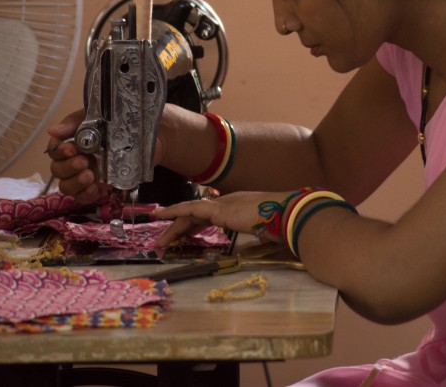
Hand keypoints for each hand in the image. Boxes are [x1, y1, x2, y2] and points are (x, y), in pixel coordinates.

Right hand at [45, 110, 106, 204]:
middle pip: (57, 171)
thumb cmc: (105, 125)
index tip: (72, 149)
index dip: (60, 151)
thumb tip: (52, 131)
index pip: (53, 151)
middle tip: (84, 162)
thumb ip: (73, 123)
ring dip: (76, 182)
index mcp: (67, 145)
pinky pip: (82, 197)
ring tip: (90, 176)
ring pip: (66, 186)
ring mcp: (79, 177)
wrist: (129, 136)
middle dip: (69, 167)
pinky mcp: (91, 189)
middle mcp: (69, 162)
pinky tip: (96, 188)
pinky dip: (87, 195)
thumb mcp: (90, 118)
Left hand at [152, 191, 292, 247]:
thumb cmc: (282, 225)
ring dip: (173, 227)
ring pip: (190, 213)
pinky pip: (190, 209)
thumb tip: (263, 238)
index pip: (209, 218)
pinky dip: (175, 211)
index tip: (183, 236)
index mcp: (238, 209)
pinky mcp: (218, 209)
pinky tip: (162, 216)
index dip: (194, 226)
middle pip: (196, 216)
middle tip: (164, 243)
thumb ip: (260, 232)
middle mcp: (228, 203)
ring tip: (159, 241)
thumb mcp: (267, 231)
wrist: (286, 214)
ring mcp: (223, 204)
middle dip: (179, 230)